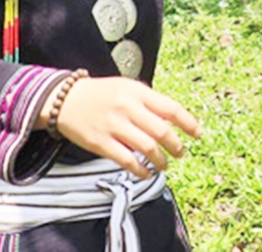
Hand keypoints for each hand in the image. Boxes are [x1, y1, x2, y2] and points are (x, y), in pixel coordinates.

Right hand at [44, 76, 201, 177]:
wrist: (64, 100)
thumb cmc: (100, 94)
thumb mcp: (127, 87)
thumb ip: (148, 101)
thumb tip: (172, 119)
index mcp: (137, 92)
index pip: (170, 108)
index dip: (188, 123)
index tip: (198, 133)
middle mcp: (127, 107)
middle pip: (162, 131)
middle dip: (176, 145)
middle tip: (180, 152)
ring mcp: (114, 125)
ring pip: (147, 148)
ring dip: (160, 160)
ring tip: (164, 165)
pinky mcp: (100, 143)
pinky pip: (127, 160)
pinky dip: (141, 170)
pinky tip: (146, 173)